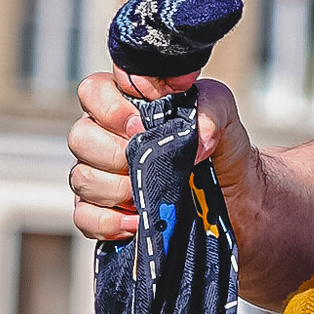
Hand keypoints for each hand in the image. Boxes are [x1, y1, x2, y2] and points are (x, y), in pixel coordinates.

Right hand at [68, 64, 258, 244]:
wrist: (234, 200)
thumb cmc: (221, 151)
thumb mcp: (224, 116)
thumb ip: (210, 109)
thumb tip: (193, 141)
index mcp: (126, 106)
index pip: (93, 91)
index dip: (111, 108)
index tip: (143, 125)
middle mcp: (105, 137)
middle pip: (79, 137)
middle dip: (116, 154)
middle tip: (151, 164)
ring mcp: (100, 176)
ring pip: (81, 178)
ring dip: (117, 189)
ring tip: (151, 194)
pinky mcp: (101, 213)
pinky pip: (84, 217)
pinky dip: (110, 222)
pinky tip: (138, 221)